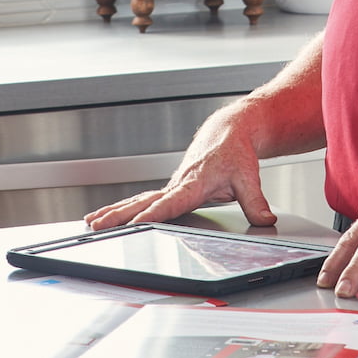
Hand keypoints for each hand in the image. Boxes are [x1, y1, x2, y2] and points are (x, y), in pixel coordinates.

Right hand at [83, 109, 274, 229]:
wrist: (228, 131)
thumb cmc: (236, 151)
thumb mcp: (249, 176)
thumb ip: (255, 201)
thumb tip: (265, 221)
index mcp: (194, 181)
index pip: (171, 201)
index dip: (155, 213)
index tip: (138, 223)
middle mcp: (178, 183)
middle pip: (144, 201)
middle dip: (120, 215)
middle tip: (98, 226)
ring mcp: (171, 186)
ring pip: (137, 200)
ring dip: (114, 212)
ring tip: (91, 224)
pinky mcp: (169, 188)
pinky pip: (142, 199)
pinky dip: (122, 208)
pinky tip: (107, 217)